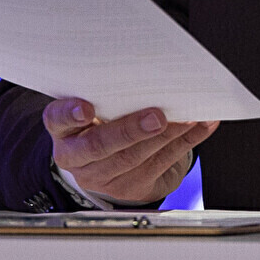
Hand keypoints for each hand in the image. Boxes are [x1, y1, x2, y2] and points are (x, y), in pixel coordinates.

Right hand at [40, 99, 215, 206]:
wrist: (108, 164)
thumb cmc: (102, 123)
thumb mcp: (94, 110)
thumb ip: (107, 96)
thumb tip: (146, 73)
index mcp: (63, 131)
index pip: (58, 121)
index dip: (70, 115)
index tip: (85, 108)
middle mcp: (77, 157)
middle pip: (100, 145)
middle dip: (131, 130)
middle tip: (157, 117)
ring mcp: (103, 176)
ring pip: (135, 158)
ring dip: (167, 136)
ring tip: (188, 117)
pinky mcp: (131, 186)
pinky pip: (162, 163)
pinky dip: (186, 142)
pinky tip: (201, 126)